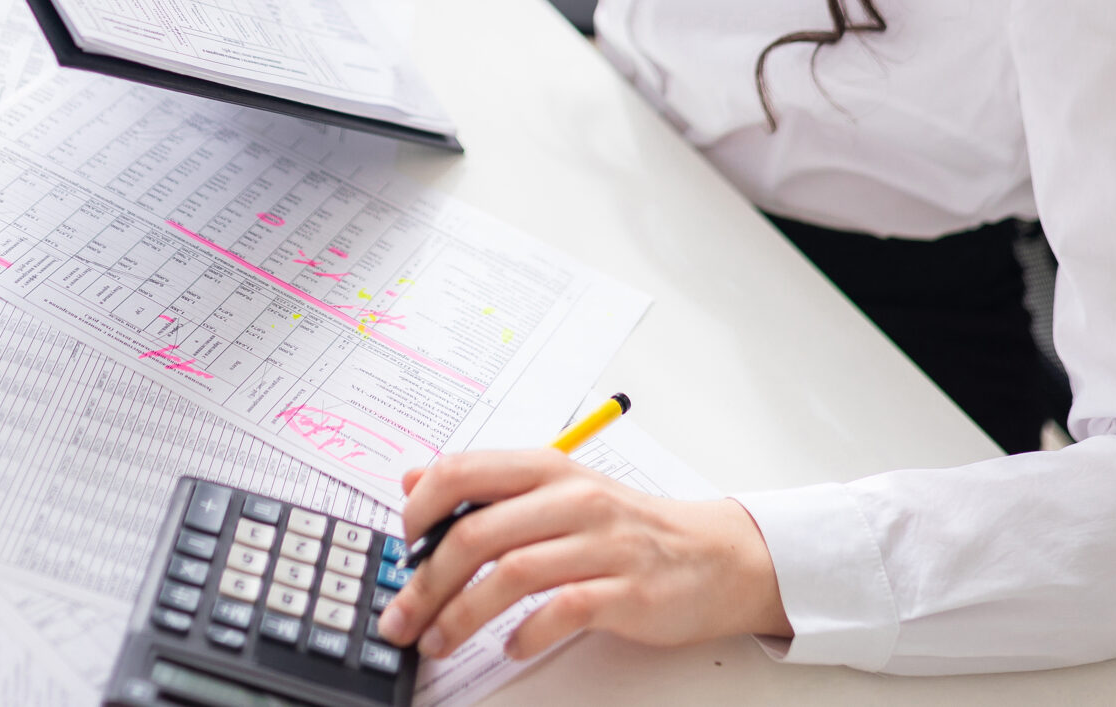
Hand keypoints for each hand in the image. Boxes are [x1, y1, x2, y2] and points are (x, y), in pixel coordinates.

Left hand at [376, 450, 791, 661]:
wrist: (714, 555)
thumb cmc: (627, 525)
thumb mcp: (556, 490)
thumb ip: (487, 486)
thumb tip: (413, 481)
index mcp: (547, 468)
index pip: (463, 471)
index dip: (418, 511)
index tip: (400, 549)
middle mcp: (571, 499)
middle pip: (477, 533)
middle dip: (426, 583)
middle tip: (401, 618)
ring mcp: (600, 544)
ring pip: (511, 575)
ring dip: (462, 615)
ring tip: (439, 641)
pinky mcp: (625, 590)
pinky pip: (561, 611)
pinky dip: (525, 633)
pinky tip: (510, 646)